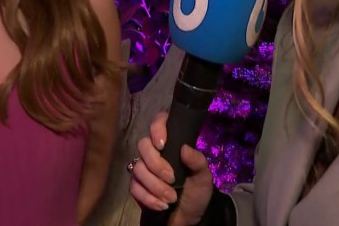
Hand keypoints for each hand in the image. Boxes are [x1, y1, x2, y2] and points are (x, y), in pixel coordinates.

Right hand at [129, 111, 213, 225]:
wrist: (188, 217)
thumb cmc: (196, 192)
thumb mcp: (203, 176)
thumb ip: (197, 161)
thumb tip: (184, 148)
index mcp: (172, 143)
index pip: (159, 122)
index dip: (157, 128)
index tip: (163, 144)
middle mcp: (154, 153)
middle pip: (143, 145)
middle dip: (156, 164)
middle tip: (171, 178)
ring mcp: (143, 169)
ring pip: (138, 168)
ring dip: (155, 186)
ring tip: (171, 198)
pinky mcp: (137, 186)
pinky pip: (135, 187)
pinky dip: (149, 198)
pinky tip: (162, 205)